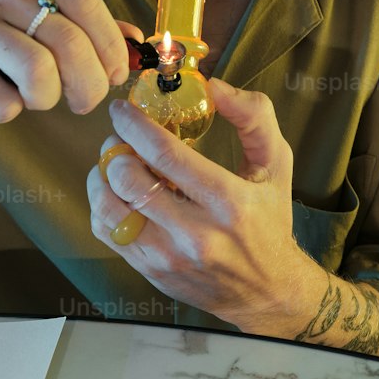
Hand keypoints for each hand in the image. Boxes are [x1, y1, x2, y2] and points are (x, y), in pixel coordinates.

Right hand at [0, 0, 143, 121]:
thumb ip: (65, 13)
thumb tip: (134, 39)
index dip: (109, 42)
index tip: (114, 70)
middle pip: (70, 40)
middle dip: (90, 82)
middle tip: (84, 101)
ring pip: (42, 73)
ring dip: (49, 99)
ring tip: (34, 98)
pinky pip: (4, 102)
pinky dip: (8, 111)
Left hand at [87, 77, 316, 330]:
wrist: (268, 292)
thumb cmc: (270, 221)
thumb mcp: (276, 165)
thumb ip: (254, 118)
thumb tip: (214, 87)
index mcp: (228, 202)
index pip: (166, 155)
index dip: (135, 126)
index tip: (122, 110)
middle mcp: (196, 233)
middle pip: (129, 179)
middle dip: (116, 148)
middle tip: (121, 139)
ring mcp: (169, 257)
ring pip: (109, 208)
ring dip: (102, 176)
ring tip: (114, 164)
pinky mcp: (151, 272)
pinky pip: (107, 232)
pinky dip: (103, 205)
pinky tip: (118, 193)